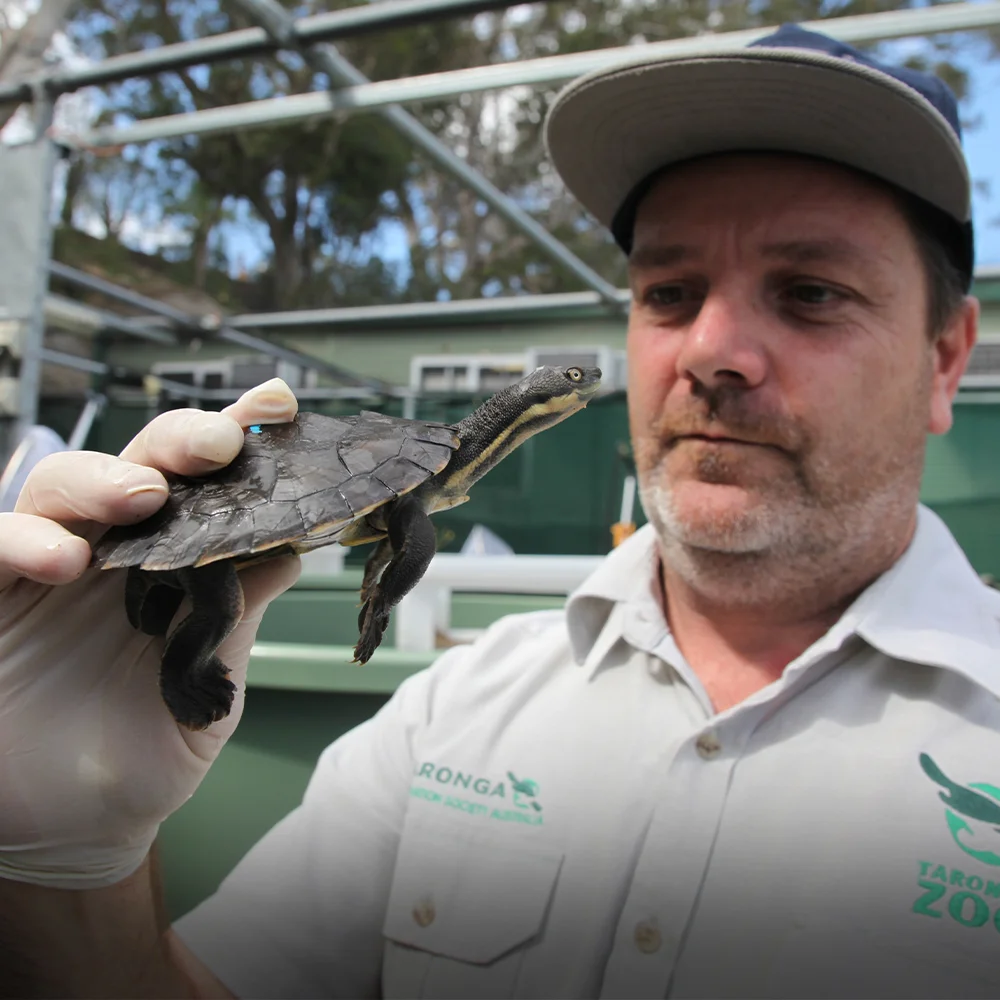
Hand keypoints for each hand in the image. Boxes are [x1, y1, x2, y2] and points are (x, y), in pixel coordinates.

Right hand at [0, 379, 301, 888]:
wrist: (73, 833)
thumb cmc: (143, 757)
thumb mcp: (210, 689)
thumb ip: (240, 618)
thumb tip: (296, 546)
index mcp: (170, 569)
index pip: (203, 492)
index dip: (235, 442)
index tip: (277, 407)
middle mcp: (111, 556)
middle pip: (136, 468)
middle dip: (177, 444)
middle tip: (218, 444)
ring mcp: (43, 571)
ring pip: (59, 487)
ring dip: (104, 479)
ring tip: (143, 497)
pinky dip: (22, 537)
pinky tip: (63, 560)